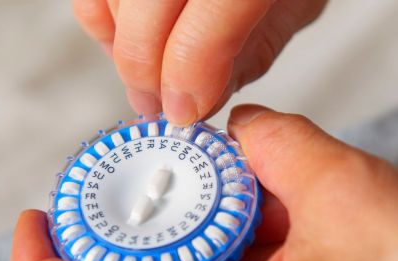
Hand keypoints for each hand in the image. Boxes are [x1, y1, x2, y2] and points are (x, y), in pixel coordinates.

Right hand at [72, 0, 327, 124]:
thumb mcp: (295, 6)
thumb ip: (250, 52)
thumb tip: (199, 101)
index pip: (202, 29)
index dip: (187, 80)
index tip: (187, 113)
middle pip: (146, 16)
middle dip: (148, 74)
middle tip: (160, 108)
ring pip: (110, 5)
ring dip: (124, 52)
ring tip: (148, 78)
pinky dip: (102, 22)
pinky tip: (128, 42)